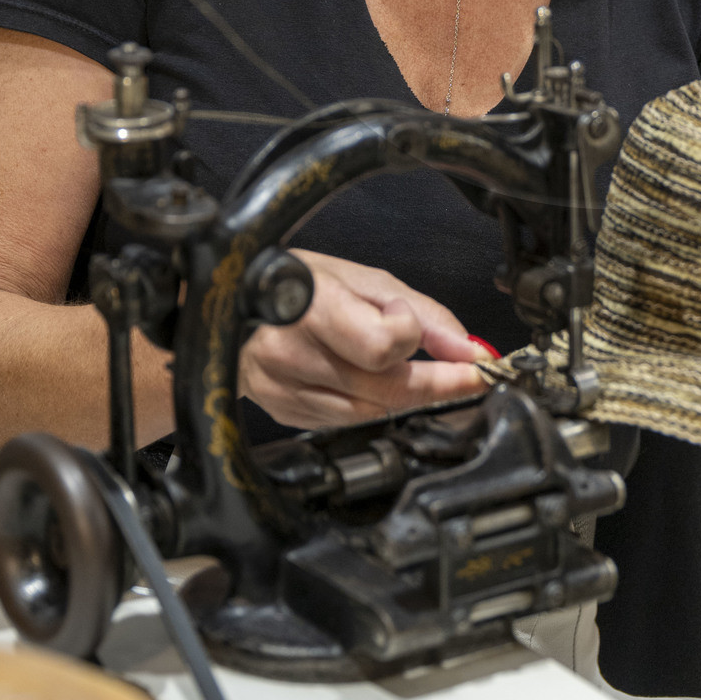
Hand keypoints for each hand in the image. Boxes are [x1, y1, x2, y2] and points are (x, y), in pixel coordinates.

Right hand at [238, 251, 490, 428]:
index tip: (438, 336)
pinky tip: (370, 382)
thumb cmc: (301, 282)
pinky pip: (347, 421)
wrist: (232, 305)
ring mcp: (284, 389)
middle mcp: (292, 353)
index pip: (384, 344)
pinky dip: (370, 405)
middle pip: (386, 388)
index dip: (416, 338)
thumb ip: (422, 314)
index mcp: (312, 307)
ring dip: (405, 396)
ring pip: (371, 412)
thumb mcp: (363, 278)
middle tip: (468, 376)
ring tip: (418, 372)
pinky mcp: (283, 412)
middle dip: (439, 385)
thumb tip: (468, 348)